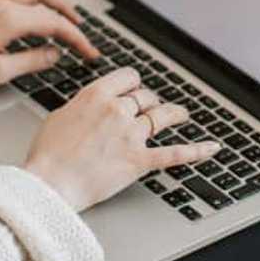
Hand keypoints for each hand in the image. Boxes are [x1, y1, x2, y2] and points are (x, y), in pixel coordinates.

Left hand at [0, 0, 99, 88]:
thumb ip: (31, 61)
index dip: (78, 38)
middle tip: (84, 34)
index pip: (56, 24)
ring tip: (67, 14)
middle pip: (49, 2)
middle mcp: (4, 6)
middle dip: (71, 16)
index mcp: (11, 20)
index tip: (90, 52)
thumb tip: (54, 54)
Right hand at [23, 67, 220, 210]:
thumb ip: (83, 105)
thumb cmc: (48, 154)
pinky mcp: (139, 160)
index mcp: (96, 94)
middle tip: (151, 108)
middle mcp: (117, 110)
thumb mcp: (60, 115)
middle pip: (145, 96)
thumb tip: (93, 104)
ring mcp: (131, 135)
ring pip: (162, 116)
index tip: (134, 89)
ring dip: (174, 113)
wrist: (49, 183)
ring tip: (182, 114)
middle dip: (149, 102)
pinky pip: (174, 153)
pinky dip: (196, 151)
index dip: (134, 84)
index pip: (129, 77)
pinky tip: (211, 148)